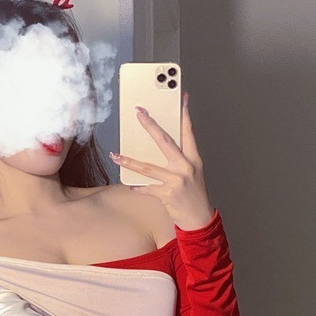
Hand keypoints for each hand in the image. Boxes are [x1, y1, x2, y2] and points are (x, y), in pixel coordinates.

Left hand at [109, 91, 215, 231]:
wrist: (199, 218)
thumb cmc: (194, 194)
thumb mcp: (193, 172)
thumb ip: (180, 158)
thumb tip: (160, 143)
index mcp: (193, 159)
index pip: (188, 131)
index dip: (184, 113)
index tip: (180, 97)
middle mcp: (185, 167)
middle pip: (164, 141)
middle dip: (150, 125)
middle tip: (139, 113)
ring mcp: (176, 181)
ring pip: (147, 167)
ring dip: (129, 161)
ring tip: (116, 155)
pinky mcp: (167, 194)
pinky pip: (146, 188)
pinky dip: (137, 187)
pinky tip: (130, 185)